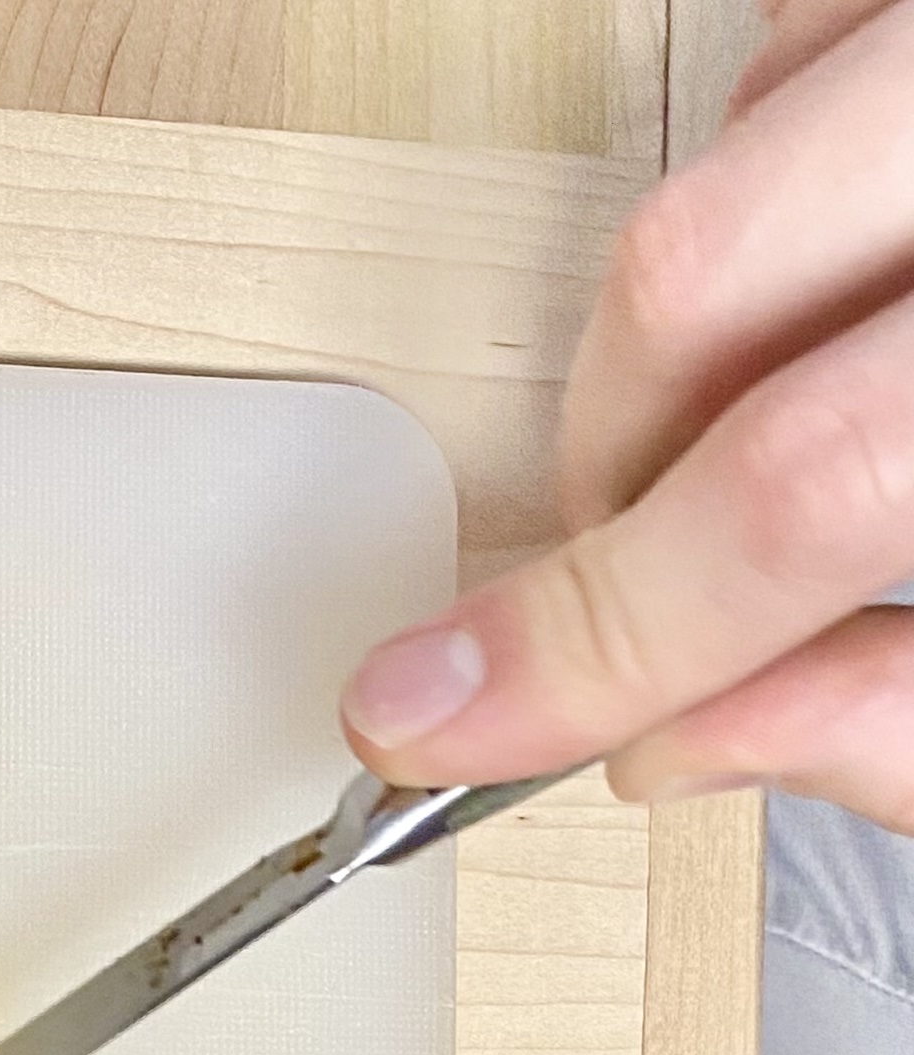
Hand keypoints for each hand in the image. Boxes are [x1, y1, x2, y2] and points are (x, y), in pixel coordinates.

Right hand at [339, 0, 913, 828]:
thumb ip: (913, 709)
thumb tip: (687, 745)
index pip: (793, 488)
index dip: (594, 634)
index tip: (428, 720)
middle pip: (690, 285)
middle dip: (613, 472)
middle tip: (646, 574)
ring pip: (717, 158)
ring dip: (683, 338)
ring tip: (767, 413)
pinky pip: (791, 45)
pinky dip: (773, 186)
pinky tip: (844, 266)